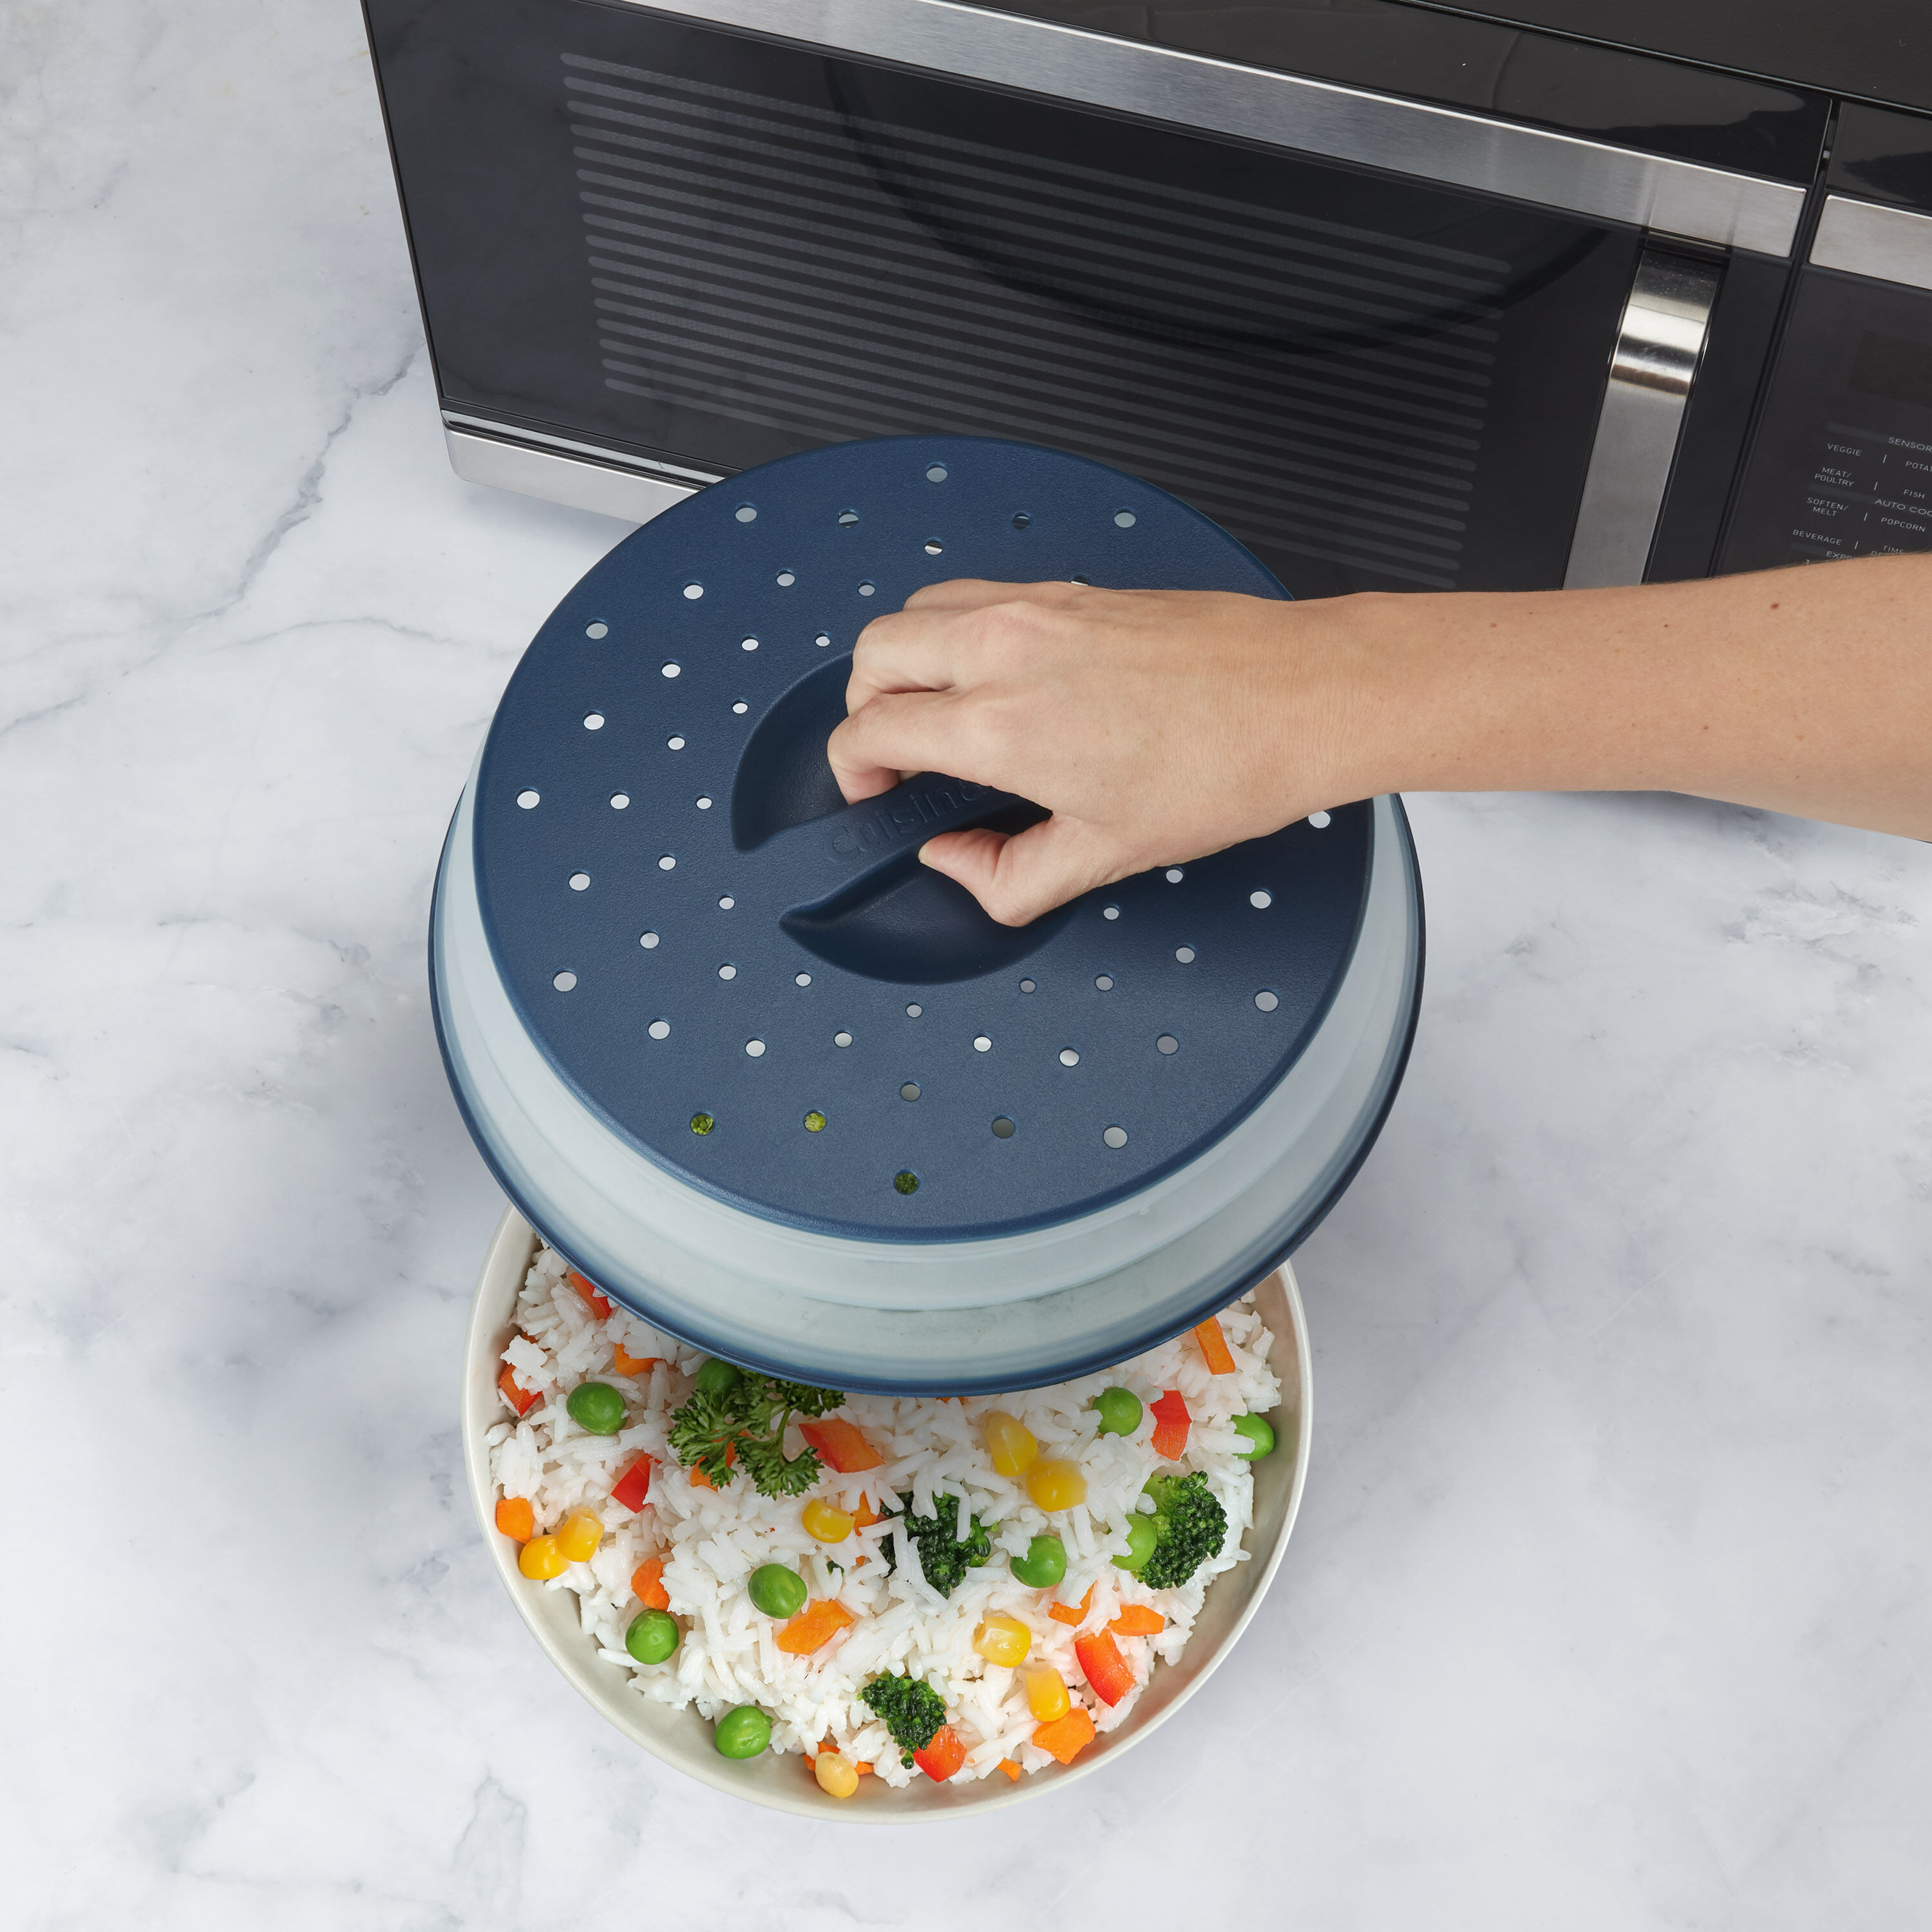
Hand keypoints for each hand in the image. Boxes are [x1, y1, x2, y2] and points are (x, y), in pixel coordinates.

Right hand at [826, 579, 1378, 925]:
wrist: (1305, 697)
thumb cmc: (1226, 766)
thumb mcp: (1106, 857)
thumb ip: (1008, 878)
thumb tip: (958, 864)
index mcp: (999, 723)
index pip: (868, 732)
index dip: (855, 775)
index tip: (877, 796)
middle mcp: (1004, 649)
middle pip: (872, 654)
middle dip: (862, 709)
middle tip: (893, 755)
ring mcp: (1038, 606)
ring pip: (916, 610)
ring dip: (903, 661)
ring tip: (934, 710)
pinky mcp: (1074, 588)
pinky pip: (976, 592)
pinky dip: (955, 630)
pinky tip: (994, 674)